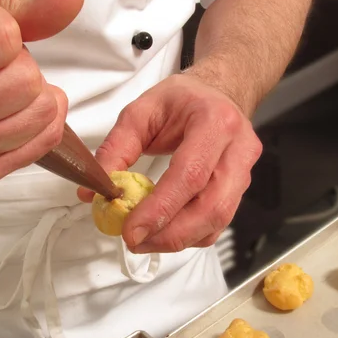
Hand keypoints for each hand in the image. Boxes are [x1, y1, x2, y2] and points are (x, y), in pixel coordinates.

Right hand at [0, 0, 83, 187]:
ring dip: (34, 98)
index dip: (6, 33)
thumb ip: (26, 8)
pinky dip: (40, 127)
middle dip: (23, 68)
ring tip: (2, 91)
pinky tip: (14, 115)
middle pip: (28, 82)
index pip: (6, 38)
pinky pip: (42, 145)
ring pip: (41, 115)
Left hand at [79, 74, 261, 252]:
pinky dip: (189, 235)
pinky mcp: (240, 190)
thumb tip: (93, 192)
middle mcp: (238, 149)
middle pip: (211, 206)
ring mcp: (245, 172)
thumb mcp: (140, 112)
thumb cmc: (182, 101)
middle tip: (134, 241)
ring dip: (178, 239)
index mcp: (214, 121)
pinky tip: (164, 232)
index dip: (161, 208)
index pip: (190, 174)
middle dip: (170, 233)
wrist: (217, 95)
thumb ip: (116, 150)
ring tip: (144, 240)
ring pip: (217, 220)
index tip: (131, 229)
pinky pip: (218, 224)